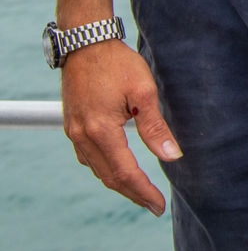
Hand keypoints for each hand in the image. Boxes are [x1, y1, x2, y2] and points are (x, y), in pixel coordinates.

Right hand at [61, 38, 179, 215]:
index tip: (159, 206)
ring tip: (140, 192)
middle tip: (153, 206)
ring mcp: (74, 132)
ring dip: (118, 183)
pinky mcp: (72, 125)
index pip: (125, 172)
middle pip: (109, 176)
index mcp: (100, 130)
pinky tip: (118, 169)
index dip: (143, 192)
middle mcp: (82, 136)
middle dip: (133, 193)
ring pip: (97, 169)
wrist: (86, 44)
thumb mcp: (144, 92)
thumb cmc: (117, 64)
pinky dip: (105, 168)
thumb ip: (156, 127)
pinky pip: (88, 157)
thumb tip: (172, 156)